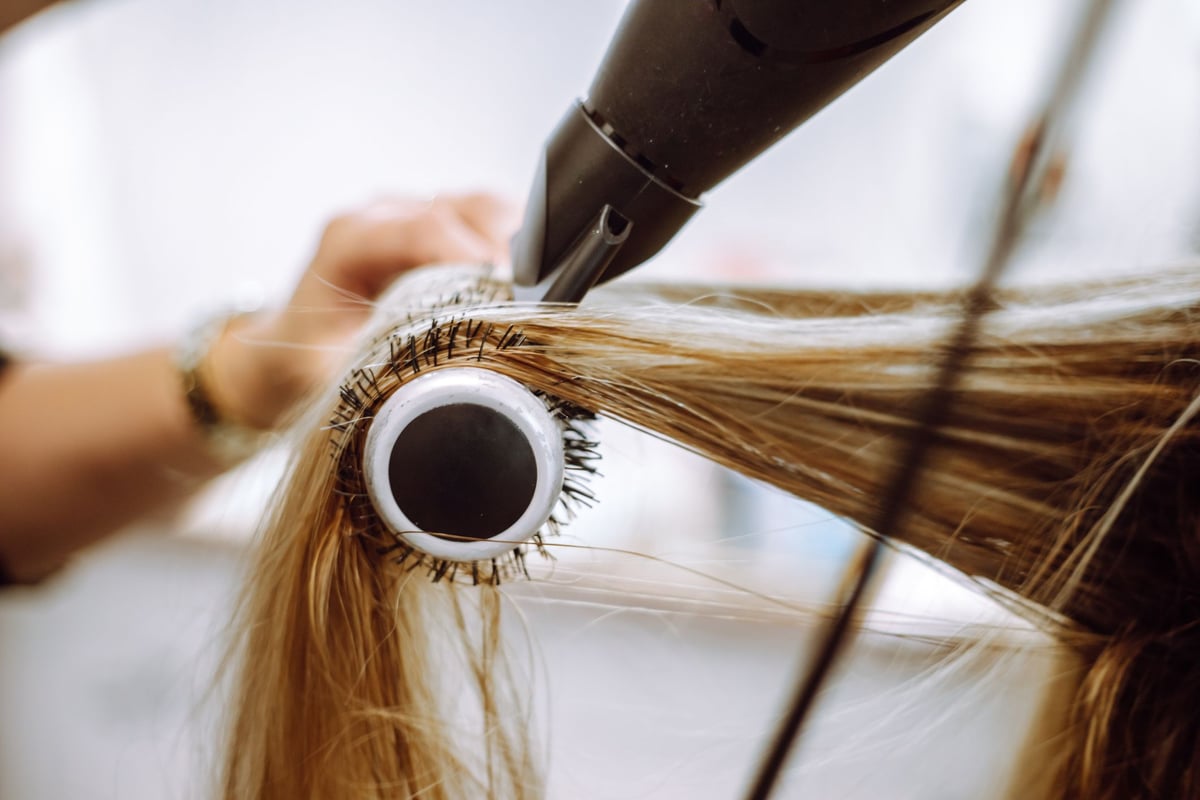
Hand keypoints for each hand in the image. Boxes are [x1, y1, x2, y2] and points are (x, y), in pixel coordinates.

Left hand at [205, 193, 517, 428]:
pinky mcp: (430, 225)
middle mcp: (380, 217)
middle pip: (466, 209)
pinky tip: (526, 284)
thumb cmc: (304, 367)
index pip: (427, 229)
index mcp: (350, 243)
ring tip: (539, 296)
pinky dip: (513, 247)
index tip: (514, 296)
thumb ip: (387, 374)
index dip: (477, 258)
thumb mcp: (336, 380)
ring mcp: (407, 216)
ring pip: (483, 208)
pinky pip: (485, 220)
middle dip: (510, 252)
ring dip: (518, 247)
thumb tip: (448, 393)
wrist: (280, 353)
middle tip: (537, 304)